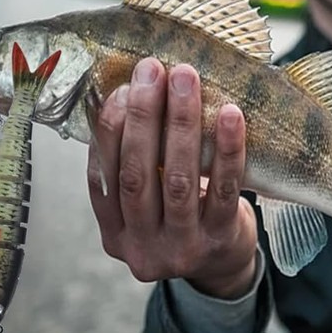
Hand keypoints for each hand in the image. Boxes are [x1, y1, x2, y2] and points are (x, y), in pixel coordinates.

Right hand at [87, 57, 257, 298]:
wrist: (224, 263)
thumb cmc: (182, 217)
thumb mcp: (148, 204)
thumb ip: (135, 165)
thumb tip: (129, 91)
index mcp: (114, 234)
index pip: (101, 177)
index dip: (109, 130)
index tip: (122, 87)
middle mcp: (141, 248)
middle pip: (136, 175)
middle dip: (143, 116)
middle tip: (152, 69)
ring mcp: (181, 249)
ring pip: (179, 180)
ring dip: (181, 123)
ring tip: (186, 79)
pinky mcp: (220, 240)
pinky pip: (224, 189)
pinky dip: (227, 149)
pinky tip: (230, 114)